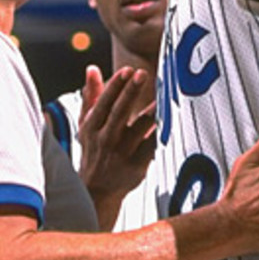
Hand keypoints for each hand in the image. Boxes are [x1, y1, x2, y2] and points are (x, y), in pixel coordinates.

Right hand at [77, 65, 155, 207]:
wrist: (96, 191)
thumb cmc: (94, 150)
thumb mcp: (86, 125)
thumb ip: (91, 96)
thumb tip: (92, 68)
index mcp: (91, 128)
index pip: (103, 103)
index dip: (115, 86)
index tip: (128, 71)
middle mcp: (105, 140)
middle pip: (119, 113)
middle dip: (130, 92)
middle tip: (143, 74)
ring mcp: (121, 154)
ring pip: (140, 128)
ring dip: (152, 110)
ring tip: (165, 93)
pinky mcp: (137, 167)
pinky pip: (152, 146)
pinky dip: (161, 132)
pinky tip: (172, 118)